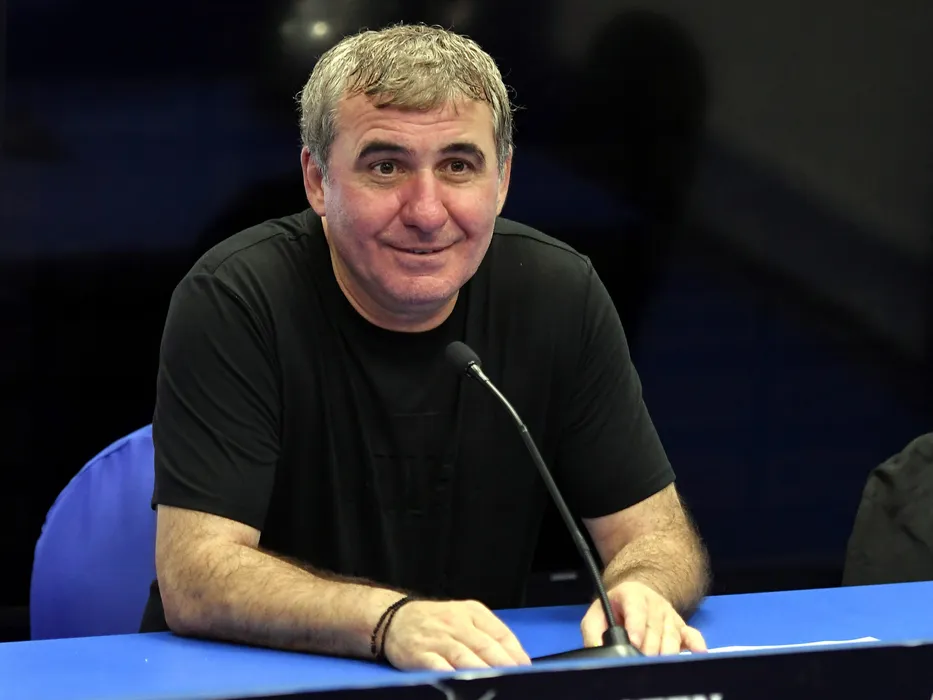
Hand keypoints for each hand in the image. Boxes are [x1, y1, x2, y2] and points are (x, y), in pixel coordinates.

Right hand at [382, 599, 531, 670]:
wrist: (393, 618)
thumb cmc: (435, 622)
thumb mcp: (463, 617)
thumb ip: (487, 635)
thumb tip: (515, 660)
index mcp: (472, 612)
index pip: (500, 633)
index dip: (515, 653)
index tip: (527, 669)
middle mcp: (456, 623)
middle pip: (485, 646)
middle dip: (504, 665)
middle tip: (518, 680)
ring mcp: (438, 639)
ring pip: (465, 657)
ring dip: (483, 672)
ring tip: (497, 684)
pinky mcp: (420, 654)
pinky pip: (439, 667)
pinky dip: (451, 676)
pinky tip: (461, 685)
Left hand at [580, 581, 706, 655]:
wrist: (634, 596)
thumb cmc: (614, 609)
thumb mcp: (596, 615)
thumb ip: (593, 633)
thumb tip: (597, 653)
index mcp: (631, 594)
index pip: (636, 608)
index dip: (636, 625)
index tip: (634, 641)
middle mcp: (654, 603)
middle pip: (655, 628)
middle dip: (648, 648)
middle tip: (640, 661)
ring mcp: (669, 614)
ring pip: (671, 635)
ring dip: (665, 653)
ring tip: (657, 665)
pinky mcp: (681, 626)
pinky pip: (692, 635)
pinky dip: (695, 645)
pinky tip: (697, 653)